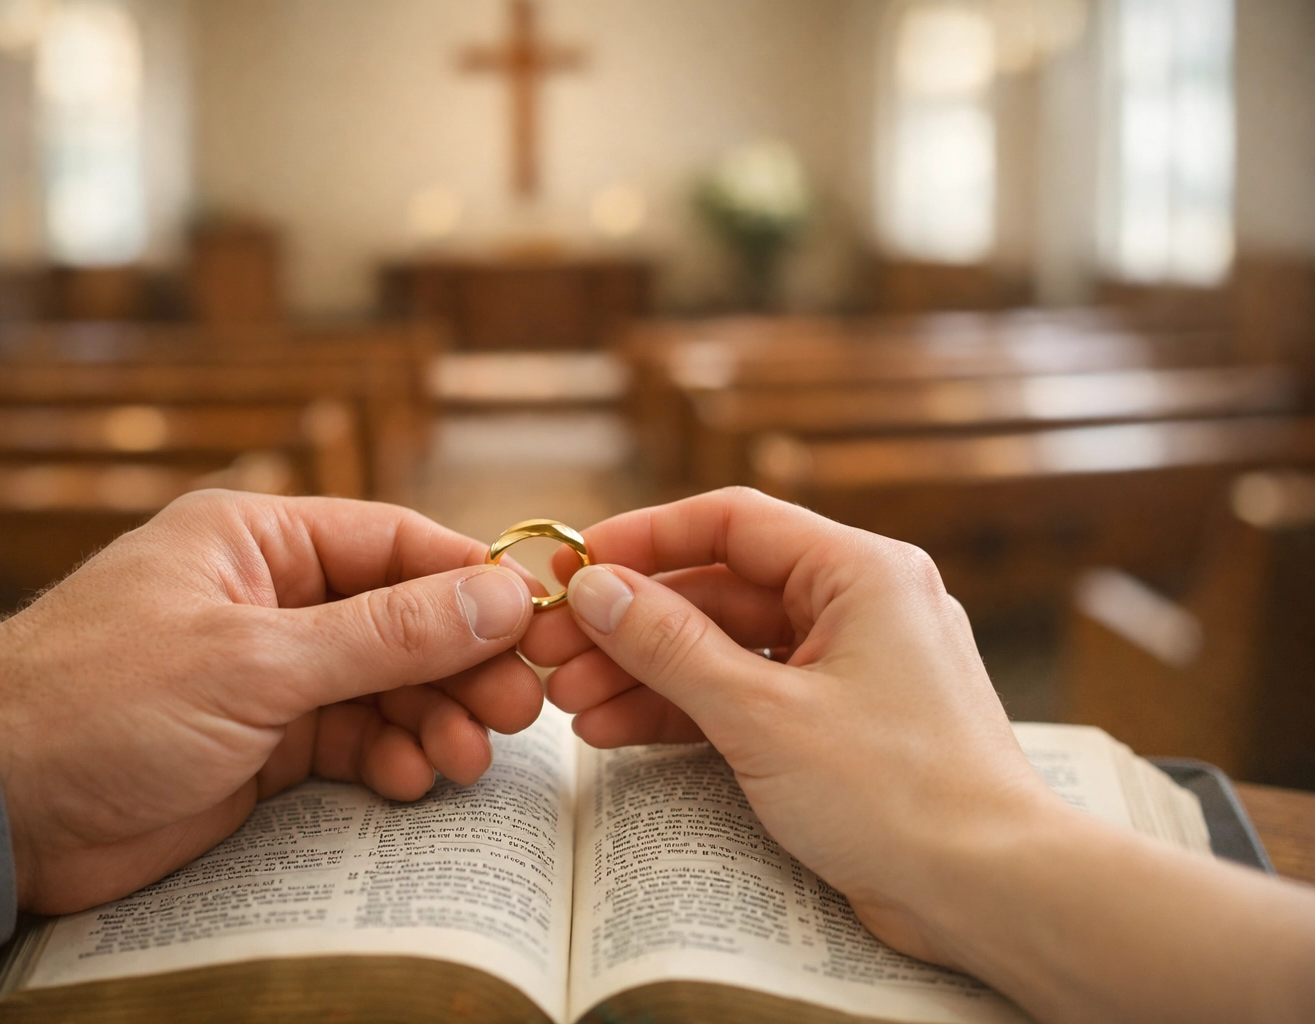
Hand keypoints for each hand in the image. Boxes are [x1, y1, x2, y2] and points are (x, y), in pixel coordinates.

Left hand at [0, 491, 541, 914]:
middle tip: (515, 712)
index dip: (470, 582)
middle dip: (460, 664)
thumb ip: (386, 634)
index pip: (395, 543)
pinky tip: (413, 780)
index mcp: (258, 540)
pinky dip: (390, 758)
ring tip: (465, 759)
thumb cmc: (103, 701)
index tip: (535, 626)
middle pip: (401, 619)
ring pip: (384, 686)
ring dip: (432, 720)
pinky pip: (353, 740)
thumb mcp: (256, 662)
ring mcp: (268, 673)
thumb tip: (500, 596)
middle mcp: (270, 598)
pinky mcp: (262, 743)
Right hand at [525, 488, 1314, 1023]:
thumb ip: (670, 645)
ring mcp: (848, 667)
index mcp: (860, 572)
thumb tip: (596, 587)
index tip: (575, 563)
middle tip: (554, 650)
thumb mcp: (762, 714)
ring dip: (647, 674)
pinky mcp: (837, 724)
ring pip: (725, 649)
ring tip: (571, 704)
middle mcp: (857, 605)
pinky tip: (617, 730)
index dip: (644, 538)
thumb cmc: (898, 794)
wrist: (990, 893)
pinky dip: (685, 712)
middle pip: (719, 591)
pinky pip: (747, 697)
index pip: (733, 522)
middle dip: (631, 624)